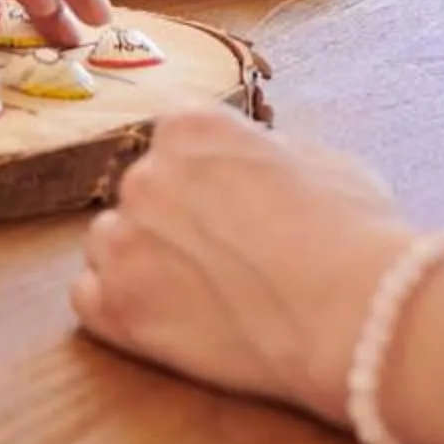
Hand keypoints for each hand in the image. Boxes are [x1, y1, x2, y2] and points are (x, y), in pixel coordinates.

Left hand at [73, 109, 419, 424]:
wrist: (353, 317)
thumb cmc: (355, 235)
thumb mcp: (322, 161)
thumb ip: (266, 152)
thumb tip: (253, 161)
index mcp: (192, 126)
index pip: (175, 138)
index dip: (206, 174)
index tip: (231, 203)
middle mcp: (147, 173)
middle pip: (143, 190)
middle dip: (176, 218)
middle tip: (223, 255)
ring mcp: (126, 240)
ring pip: (111, 240)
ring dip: (141, 259)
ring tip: (196, 291)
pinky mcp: (116, 307)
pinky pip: (89, 296)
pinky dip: (117, 305)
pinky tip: (162, 316)